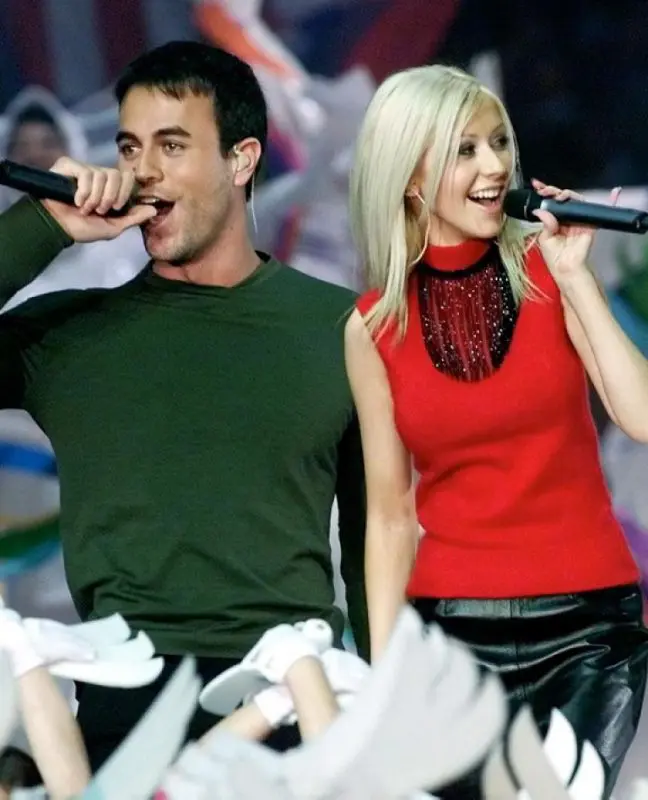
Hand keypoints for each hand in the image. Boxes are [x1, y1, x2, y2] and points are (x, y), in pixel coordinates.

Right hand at [41, 156, 155, 242]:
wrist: (58, 228)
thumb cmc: (83, 228)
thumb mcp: (113, 227)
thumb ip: (133, 218)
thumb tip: (154, 210)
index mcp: (111, 188)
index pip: (128, 177)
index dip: (125, 192)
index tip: (116, 208)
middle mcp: (99, 176)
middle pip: (116, 174)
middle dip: (110, 196)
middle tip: (100, 210)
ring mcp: (84, 169)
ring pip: (101, 174)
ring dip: (95, 197)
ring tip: (86, 208)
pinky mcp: (69, 165)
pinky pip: (86, 172)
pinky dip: (83, 191)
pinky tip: (76, 201)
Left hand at [531, 178, 620, 288]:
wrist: (566, 268)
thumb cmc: (555, 257)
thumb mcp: (545, 239)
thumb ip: (545, 223)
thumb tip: (541, 210)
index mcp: (555, 221)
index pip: (551, 203)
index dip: (545, 193)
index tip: (537, 186)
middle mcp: (567, 218)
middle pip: (563, 199)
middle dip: (553, 191)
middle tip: (545, 190)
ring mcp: (579, 219)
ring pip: (576, 200)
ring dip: (567, 194)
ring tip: (559, 195)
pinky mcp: (590, 223)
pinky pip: (598, 210)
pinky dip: (609, 200)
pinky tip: (614, 192)